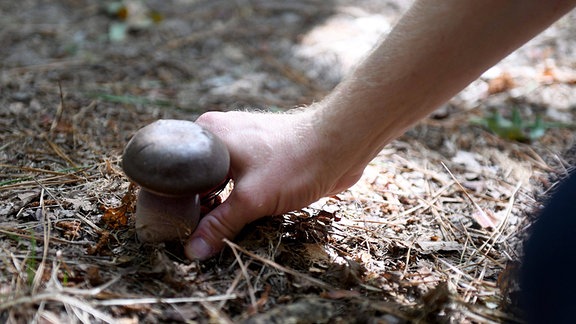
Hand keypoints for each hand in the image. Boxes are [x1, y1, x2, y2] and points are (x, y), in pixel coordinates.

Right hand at [185, 108, 363, 259]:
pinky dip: (241, 197)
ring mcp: (242, 143)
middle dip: (204, 207)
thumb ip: (220, 226)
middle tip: (204, 235)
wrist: (339, 145)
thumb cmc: (295, 162)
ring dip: (225, 204)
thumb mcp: (251, 199)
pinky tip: (246, 213)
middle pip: (200, 180)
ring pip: (222, 182)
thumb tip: (193, 250)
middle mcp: (221, 134)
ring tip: (226, 226)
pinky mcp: (262, 154)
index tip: (180, 230)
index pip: (180, 175)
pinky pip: (241, 179)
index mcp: (208, 134)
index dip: (180, 205)